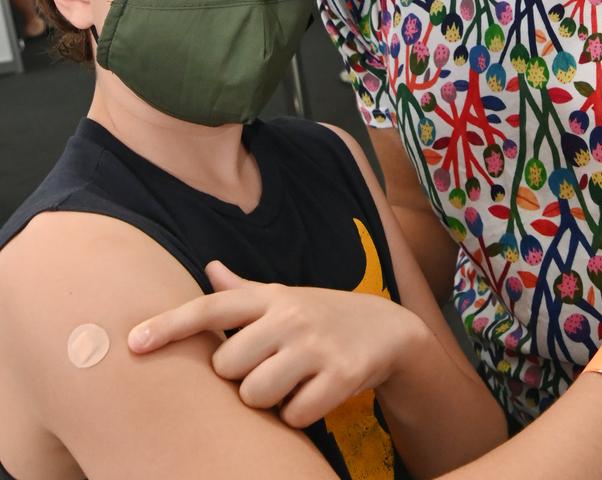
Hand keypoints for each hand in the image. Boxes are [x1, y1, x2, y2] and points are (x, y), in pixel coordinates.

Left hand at [128, 261, 428, 427]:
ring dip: (267, 400)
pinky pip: (293, 415)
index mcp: (270, 297)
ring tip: (289, 382)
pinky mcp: (340, 375)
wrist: (388, 329)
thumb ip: (243, 291)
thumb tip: (210, 267)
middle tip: (267, 367)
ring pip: (255, 394)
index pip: (211, 307)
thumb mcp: (284, 298)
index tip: (133, 344)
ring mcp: (315, 344)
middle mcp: (289, 315)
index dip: (170, 326)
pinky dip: (299, 414)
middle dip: (240, 377)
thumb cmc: (320, 316)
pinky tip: (314, 394)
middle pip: (228, 365)